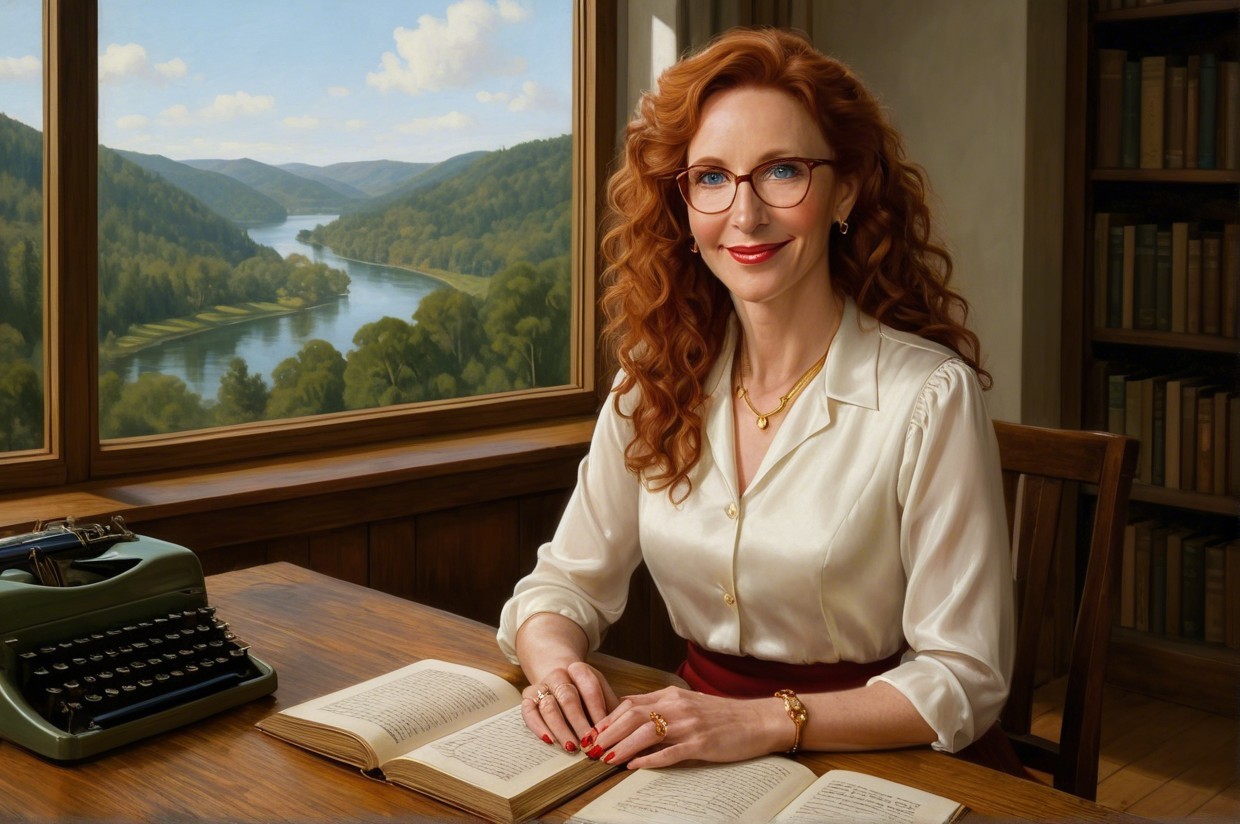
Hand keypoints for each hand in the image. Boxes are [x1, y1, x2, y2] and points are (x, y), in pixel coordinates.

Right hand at [520, 660, 618, 752]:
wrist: (558, 675)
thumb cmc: (584, 690)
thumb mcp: (601, 692)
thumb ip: (612, 709)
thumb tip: (628, 733)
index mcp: (579, 670)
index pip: (590, 687)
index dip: (598, 710)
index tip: (604, 732)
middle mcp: (559, 675)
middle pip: (568, 697)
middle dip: (579, 723)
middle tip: (588, 744)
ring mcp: (542, 685)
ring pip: (548, 706)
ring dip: (560, 729)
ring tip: (571, 747)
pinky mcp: (528, 697)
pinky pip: (529, 711)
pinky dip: (537, 727)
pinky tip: (549, 740)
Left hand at [588, 686, 784, 768]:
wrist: (757, 720)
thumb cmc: (722, 715)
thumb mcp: (688, 703)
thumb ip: (661, 707)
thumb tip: (630, 715)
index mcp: (671, 695)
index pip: (630, 703)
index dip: (607, 718)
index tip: (592, 731)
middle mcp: (677, 706)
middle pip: (633, 716)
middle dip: (608, 732)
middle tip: (590, 748)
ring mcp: (689, 724)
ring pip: (646, 732)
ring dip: (622, 745)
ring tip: (605, 758)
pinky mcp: (701, 743)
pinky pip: (670, 751)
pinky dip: (649, 759)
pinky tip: (634, 766)